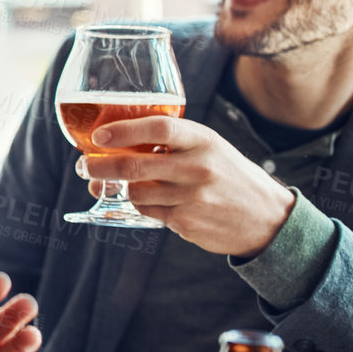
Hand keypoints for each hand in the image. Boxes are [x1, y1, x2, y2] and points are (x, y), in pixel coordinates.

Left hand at [82, 116, 294, 256]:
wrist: (269, 219)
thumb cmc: (228, 175)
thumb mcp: (209, 148)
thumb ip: (172, 143)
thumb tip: (116, 144)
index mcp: (203, 140)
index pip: (159, 129)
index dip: (124, 130)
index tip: (99, 135)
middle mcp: (198, 167)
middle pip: (135, 165)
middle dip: (100, 167)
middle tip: (83, 166)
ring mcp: (193, 197)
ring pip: (137, 192)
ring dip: (119, 189)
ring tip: (112, 185)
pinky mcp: (188, 222)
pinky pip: (150, 212)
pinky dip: (143, 206)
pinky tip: (150, 201)